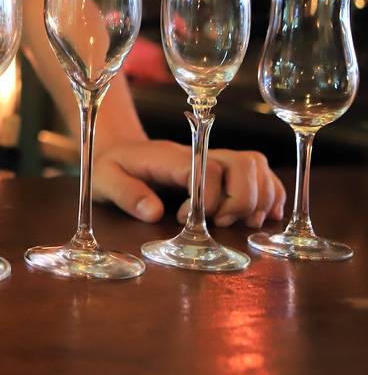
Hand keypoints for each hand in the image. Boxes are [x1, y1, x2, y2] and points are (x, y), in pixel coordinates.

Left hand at [93, 139, 286, 226]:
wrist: (116, 152)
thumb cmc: (111, 167)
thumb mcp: (105, 180)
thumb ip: (126, 194)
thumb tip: (154, 213)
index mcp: (170, 157)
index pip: (207, 168)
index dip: (207, 198)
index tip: (185, 218)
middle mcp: (198, 154)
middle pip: (243, 164)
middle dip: (241, 200)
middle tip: (218, 223)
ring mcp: (214, 159)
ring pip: (257, 166)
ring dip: (258, 199)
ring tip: (235, 222)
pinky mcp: (223, 170)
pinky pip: (261, 173)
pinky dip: (269, 194)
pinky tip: (261, 216)